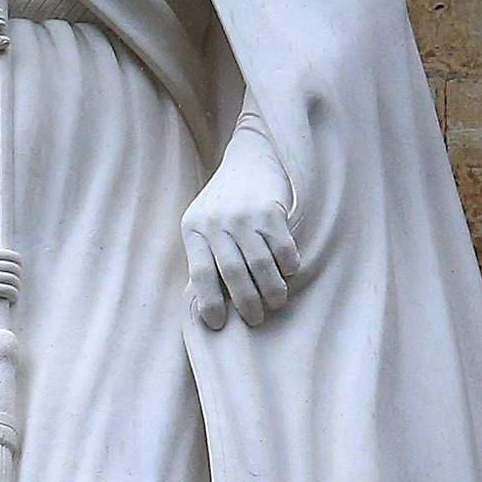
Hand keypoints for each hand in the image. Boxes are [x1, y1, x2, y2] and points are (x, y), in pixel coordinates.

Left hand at [184, 136, 301, 329]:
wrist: (250, 156)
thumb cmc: (224, 201)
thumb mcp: (204, 223)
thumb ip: (205, 255)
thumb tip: (209, 303)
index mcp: (194, 228)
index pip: (200, 273)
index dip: (209, 302)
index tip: (218, 324)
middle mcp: (217, 221)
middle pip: (234, 273)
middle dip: (247, 303)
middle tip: (256, 319)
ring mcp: (244, 215)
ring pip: (261, 265)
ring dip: (272, 291)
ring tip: (276, 301)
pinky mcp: (270, 210)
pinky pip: (283, 249)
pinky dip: (288, 266)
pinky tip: (288, 272)